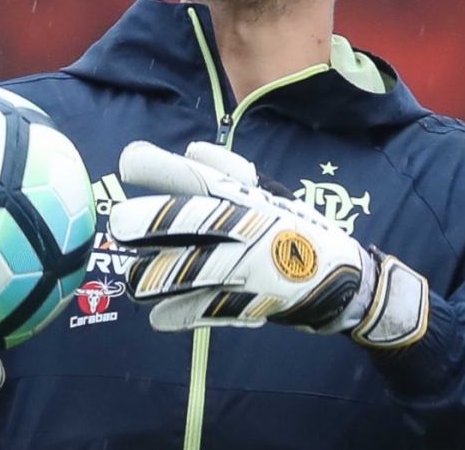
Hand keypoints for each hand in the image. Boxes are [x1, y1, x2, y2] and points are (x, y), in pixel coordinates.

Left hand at [107, 141, 430, 347]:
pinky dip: (175, 313)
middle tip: (120, 225)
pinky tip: (160, 315)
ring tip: (136, 280)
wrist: (344, 280)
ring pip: (176, 270)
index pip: (195, 175)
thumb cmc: (299, 231)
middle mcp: (239, 228)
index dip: (157, 166)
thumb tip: (193, 150)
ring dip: (149, 275)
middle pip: (177, 220)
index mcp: (244, 198)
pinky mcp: (242, 305)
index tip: (128, 161)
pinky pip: (194, 311)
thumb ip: (230, 170)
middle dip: (140, 222)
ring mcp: (240, 267)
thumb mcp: (270, 192)